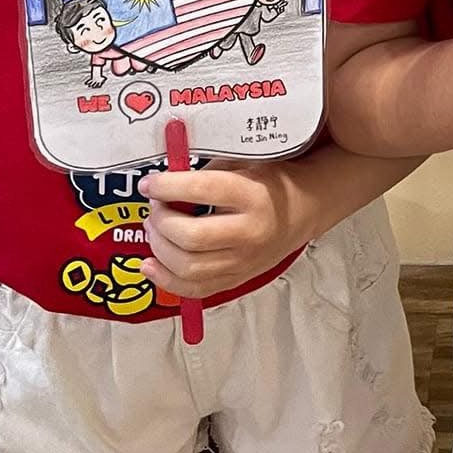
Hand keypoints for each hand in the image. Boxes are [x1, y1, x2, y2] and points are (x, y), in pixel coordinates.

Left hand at [137, 164, 309, 300]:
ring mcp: (243, 262)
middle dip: (161, 221)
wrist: (303, 210)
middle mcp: (249, 234)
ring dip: (159, 248)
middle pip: (191, 237)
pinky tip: (151, 265)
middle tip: (154, 207)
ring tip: (154, 229)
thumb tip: (166, 180)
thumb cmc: (272, 182)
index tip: (149, 184)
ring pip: (188, 268)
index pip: (202, 191)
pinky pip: (195, 290)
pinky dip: (166, 280)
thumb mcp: (245, 162)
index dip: (168, 187)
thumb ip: (206, 171)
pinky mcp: (236, 280)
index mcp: (253, 196)